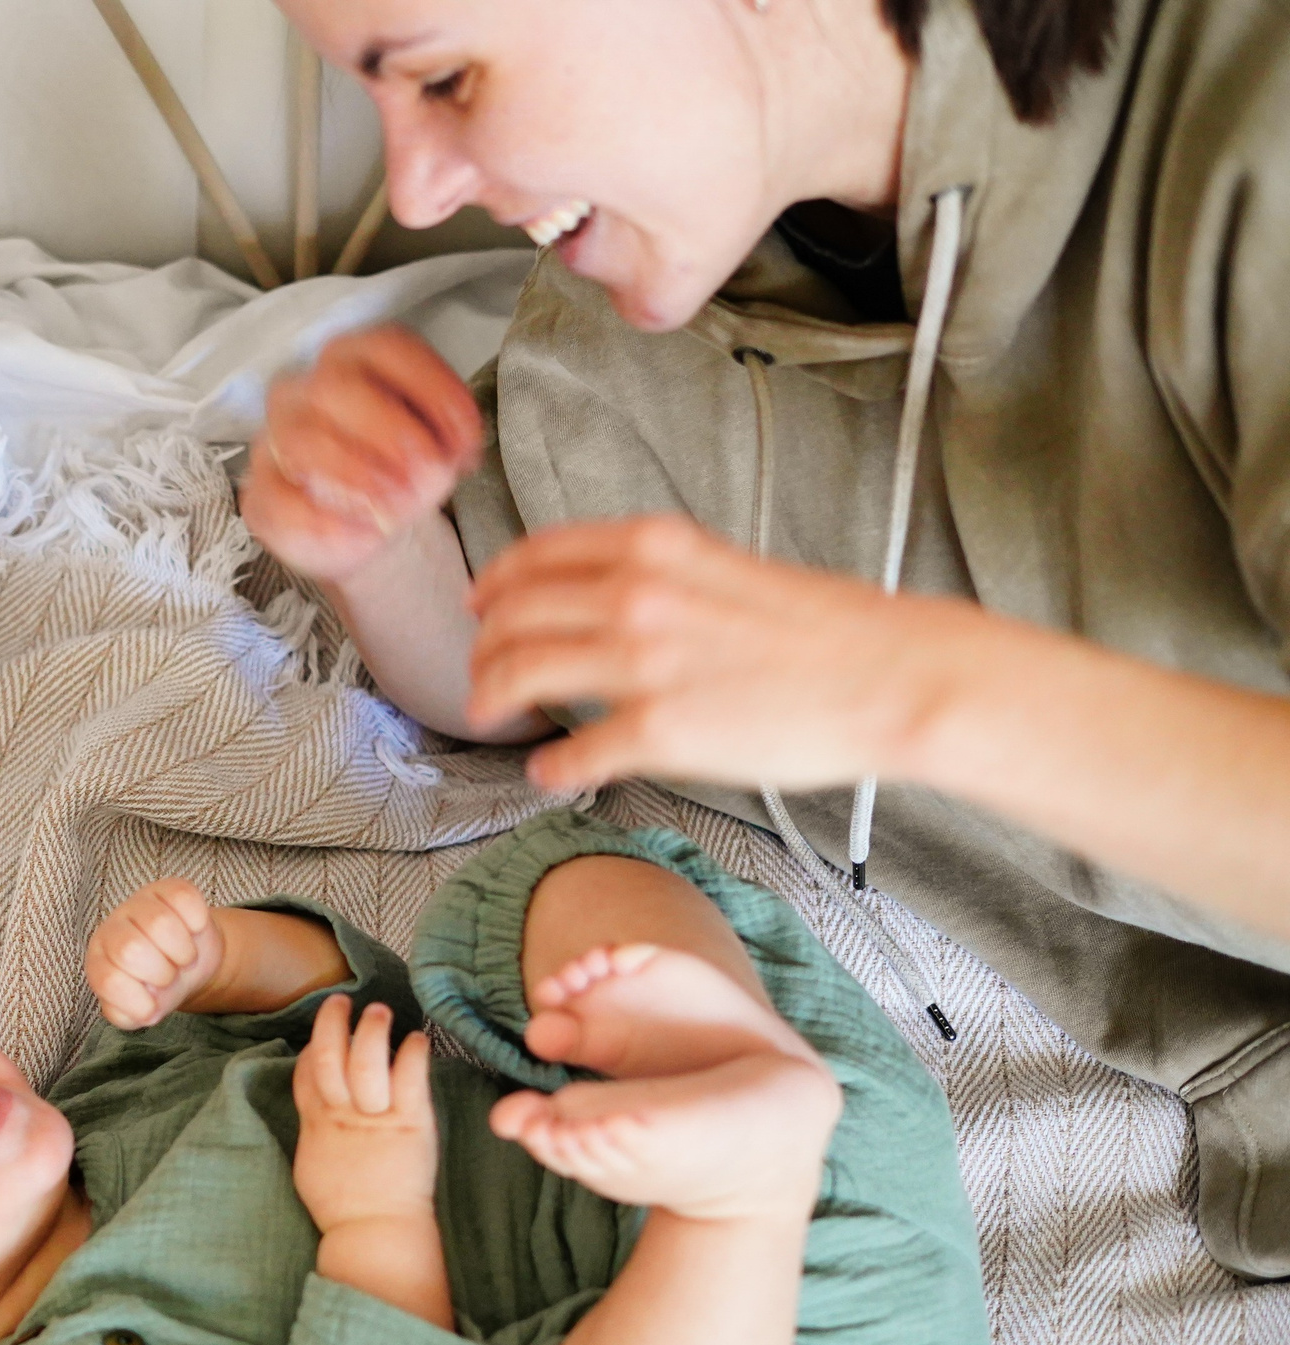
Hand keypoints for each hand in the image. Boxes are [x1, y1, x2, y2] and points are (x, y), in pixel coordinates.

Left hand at [86, 878, 226, 1028]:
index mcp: (99, 964)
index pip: (108, 980)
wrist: (188, 963)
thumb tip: (145, 1007)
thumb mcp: (142, 1010)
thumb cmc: (159, 988)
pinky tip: (192, 931)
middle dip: (161, 973)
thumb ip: (132, 1014)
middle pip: (131, 949)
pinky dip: (196, 922)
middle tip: (169, 975)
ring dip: (183, 952)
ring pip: (160, 923)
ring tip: (182, 958)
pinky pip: (184, 898)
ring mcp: (138, 905)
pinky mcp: (168, 888)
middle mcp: (112, 930)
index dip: (138, 1000)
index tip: (152, 1003)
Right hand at [242, 326, 484, 585]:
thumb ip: (446, 445)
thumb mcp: (439, 450)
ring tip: (399, 507)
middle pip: (336, 386)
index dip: (432, 388)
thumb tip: (437, 464)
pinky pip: (280, 500)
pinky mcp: (261, 495)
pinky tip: (365, 535)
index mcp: (356, 360)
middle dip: (390, 430)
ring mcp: (276, 440)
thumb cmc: (401, 471)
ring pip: (302, 439)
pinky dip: (326, 521)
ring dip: (357, 473)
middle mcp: (308, 389)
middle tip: (427, 471)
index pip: (387, 348)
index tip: (465, 439)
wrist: (370, 527)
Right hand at [291, 996, 437, 1232]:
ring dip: (371, 1031)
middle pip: (330, 1058)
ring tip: (378, 1011)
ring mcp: (375, 1118)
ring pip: (366, 1062)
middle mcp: (341, 1115)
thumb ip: (314, 1131)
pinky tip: (416, 1039)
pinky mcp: (409, 1124)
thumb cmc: (344, 1207)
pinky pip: (409, 1079)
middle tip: (340, 1003)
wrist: (376, 1232)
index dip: (310, 1049)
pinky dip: (412, 1054)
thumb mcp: (312, 1166)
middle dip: (333, 1025)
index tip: (319, 1035)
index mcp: (316, 1125)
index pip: (305, 1074)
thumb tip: (316, 1108)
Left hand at [464, 515, 979, 792]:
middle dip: (484, 648)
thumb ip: (658, 573)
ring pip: (521, 674)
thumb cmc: (826, 628)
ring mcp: (643, 664)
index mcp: (653, 548)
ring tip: (490, 714)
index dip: (495, 584)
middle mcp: (636, 596)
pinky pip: (572, 752)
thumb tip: (605, 594)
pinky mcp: (659, 731)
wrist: (891, 675)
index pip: (536, 555)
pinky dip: (548, 764)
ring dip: (492, 697)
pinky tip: (546, 770)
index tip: (480, 605)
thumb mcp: (725, 566)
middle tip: (480, 672)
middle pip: (512, 616)